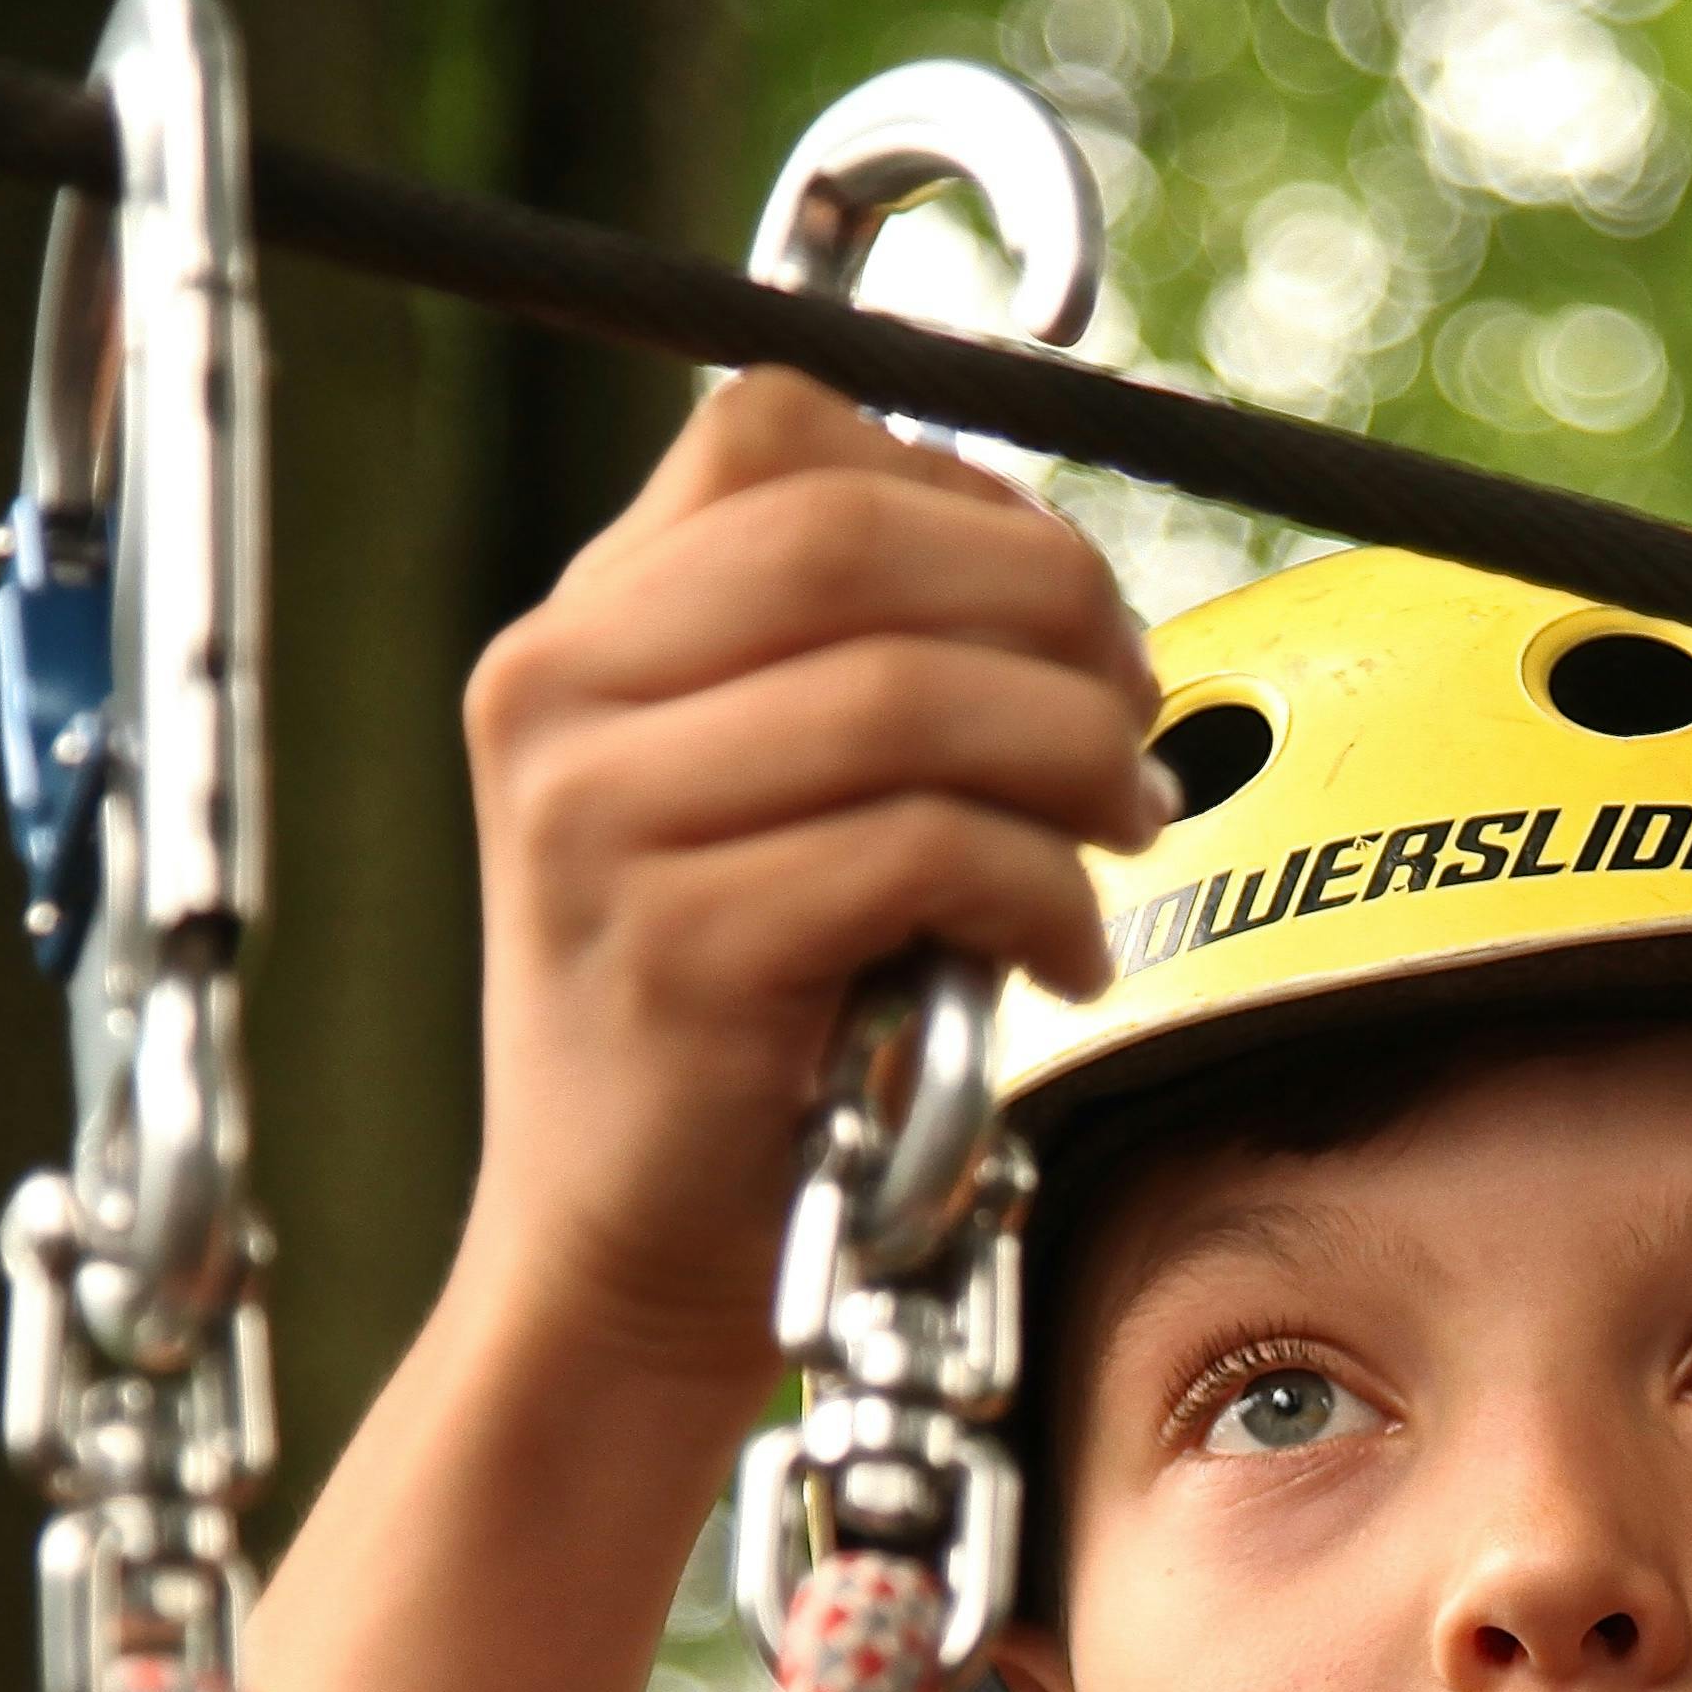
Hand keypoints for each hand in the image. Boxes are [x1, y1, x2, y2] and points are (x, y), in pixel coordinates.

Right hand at [458, 367, 1170, 1381]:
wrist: (615, 1259)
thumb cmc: (732, 1033)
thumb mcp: (745, 802)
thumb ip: (842, 671)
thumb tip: (1065, 584)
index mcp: (575, 632)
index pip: (780, 433)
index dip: (965, 492)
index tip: (1063, 607)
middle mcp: (555, 696)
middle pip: (857, 538)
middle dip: (1051, 608)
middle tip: (1136, 714)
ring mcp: (601, 822)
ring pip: (909, 692)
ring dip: (1073, 755)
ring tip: (1120, 833)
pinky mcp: (677, 949)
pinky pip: (924, 851)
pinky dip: (1043, 894)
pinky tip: (1061, 955)